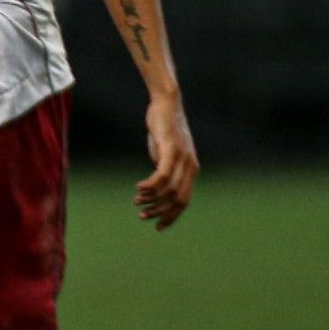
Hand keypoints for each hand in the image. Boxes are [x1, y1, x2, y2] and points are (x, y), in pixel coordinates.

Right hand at [136, 97, 197, 229]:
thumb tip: (156, 184)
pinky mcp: (171, 149)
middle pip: (178, 199)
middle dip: (160, 212)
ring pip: (170, 189)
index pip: (184, 201)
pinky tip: (139, 188)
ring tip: (137, 201)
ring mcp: (183, 158)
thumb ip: (163, 167)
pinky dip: (150, 185)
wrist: (166, 103)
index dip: (171, 216)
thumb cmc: (163, 127)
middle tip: (143, 215)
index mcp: (191, 170)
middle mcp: (191, 166)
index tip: (158, 226)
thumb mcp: (164, 152)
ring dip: (152, 199)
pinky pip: (162, 175)